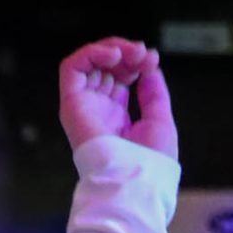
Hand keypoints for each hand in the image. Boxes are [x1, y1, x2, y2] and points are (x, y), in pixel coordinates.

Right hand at [57, 38, 177, 160]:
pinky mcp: (71, 105)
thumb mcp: (160, 121)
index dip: (135, 62)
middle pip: (104, 67)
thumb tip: (150, 68)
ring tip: (129, 52)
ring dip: (110, 49)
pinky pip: (71, 68)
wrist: (134, 183)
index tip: (152, 60)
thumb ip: (154, 93)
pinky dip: (91, 53)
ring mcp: (84, 107)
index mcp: (117, 118)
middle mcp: (98, 110)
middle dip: (125, 53)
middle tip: (143, 54)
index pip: (119, 77)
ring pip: (87, 63)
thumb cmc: (149, 163)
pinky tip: (112, 55)